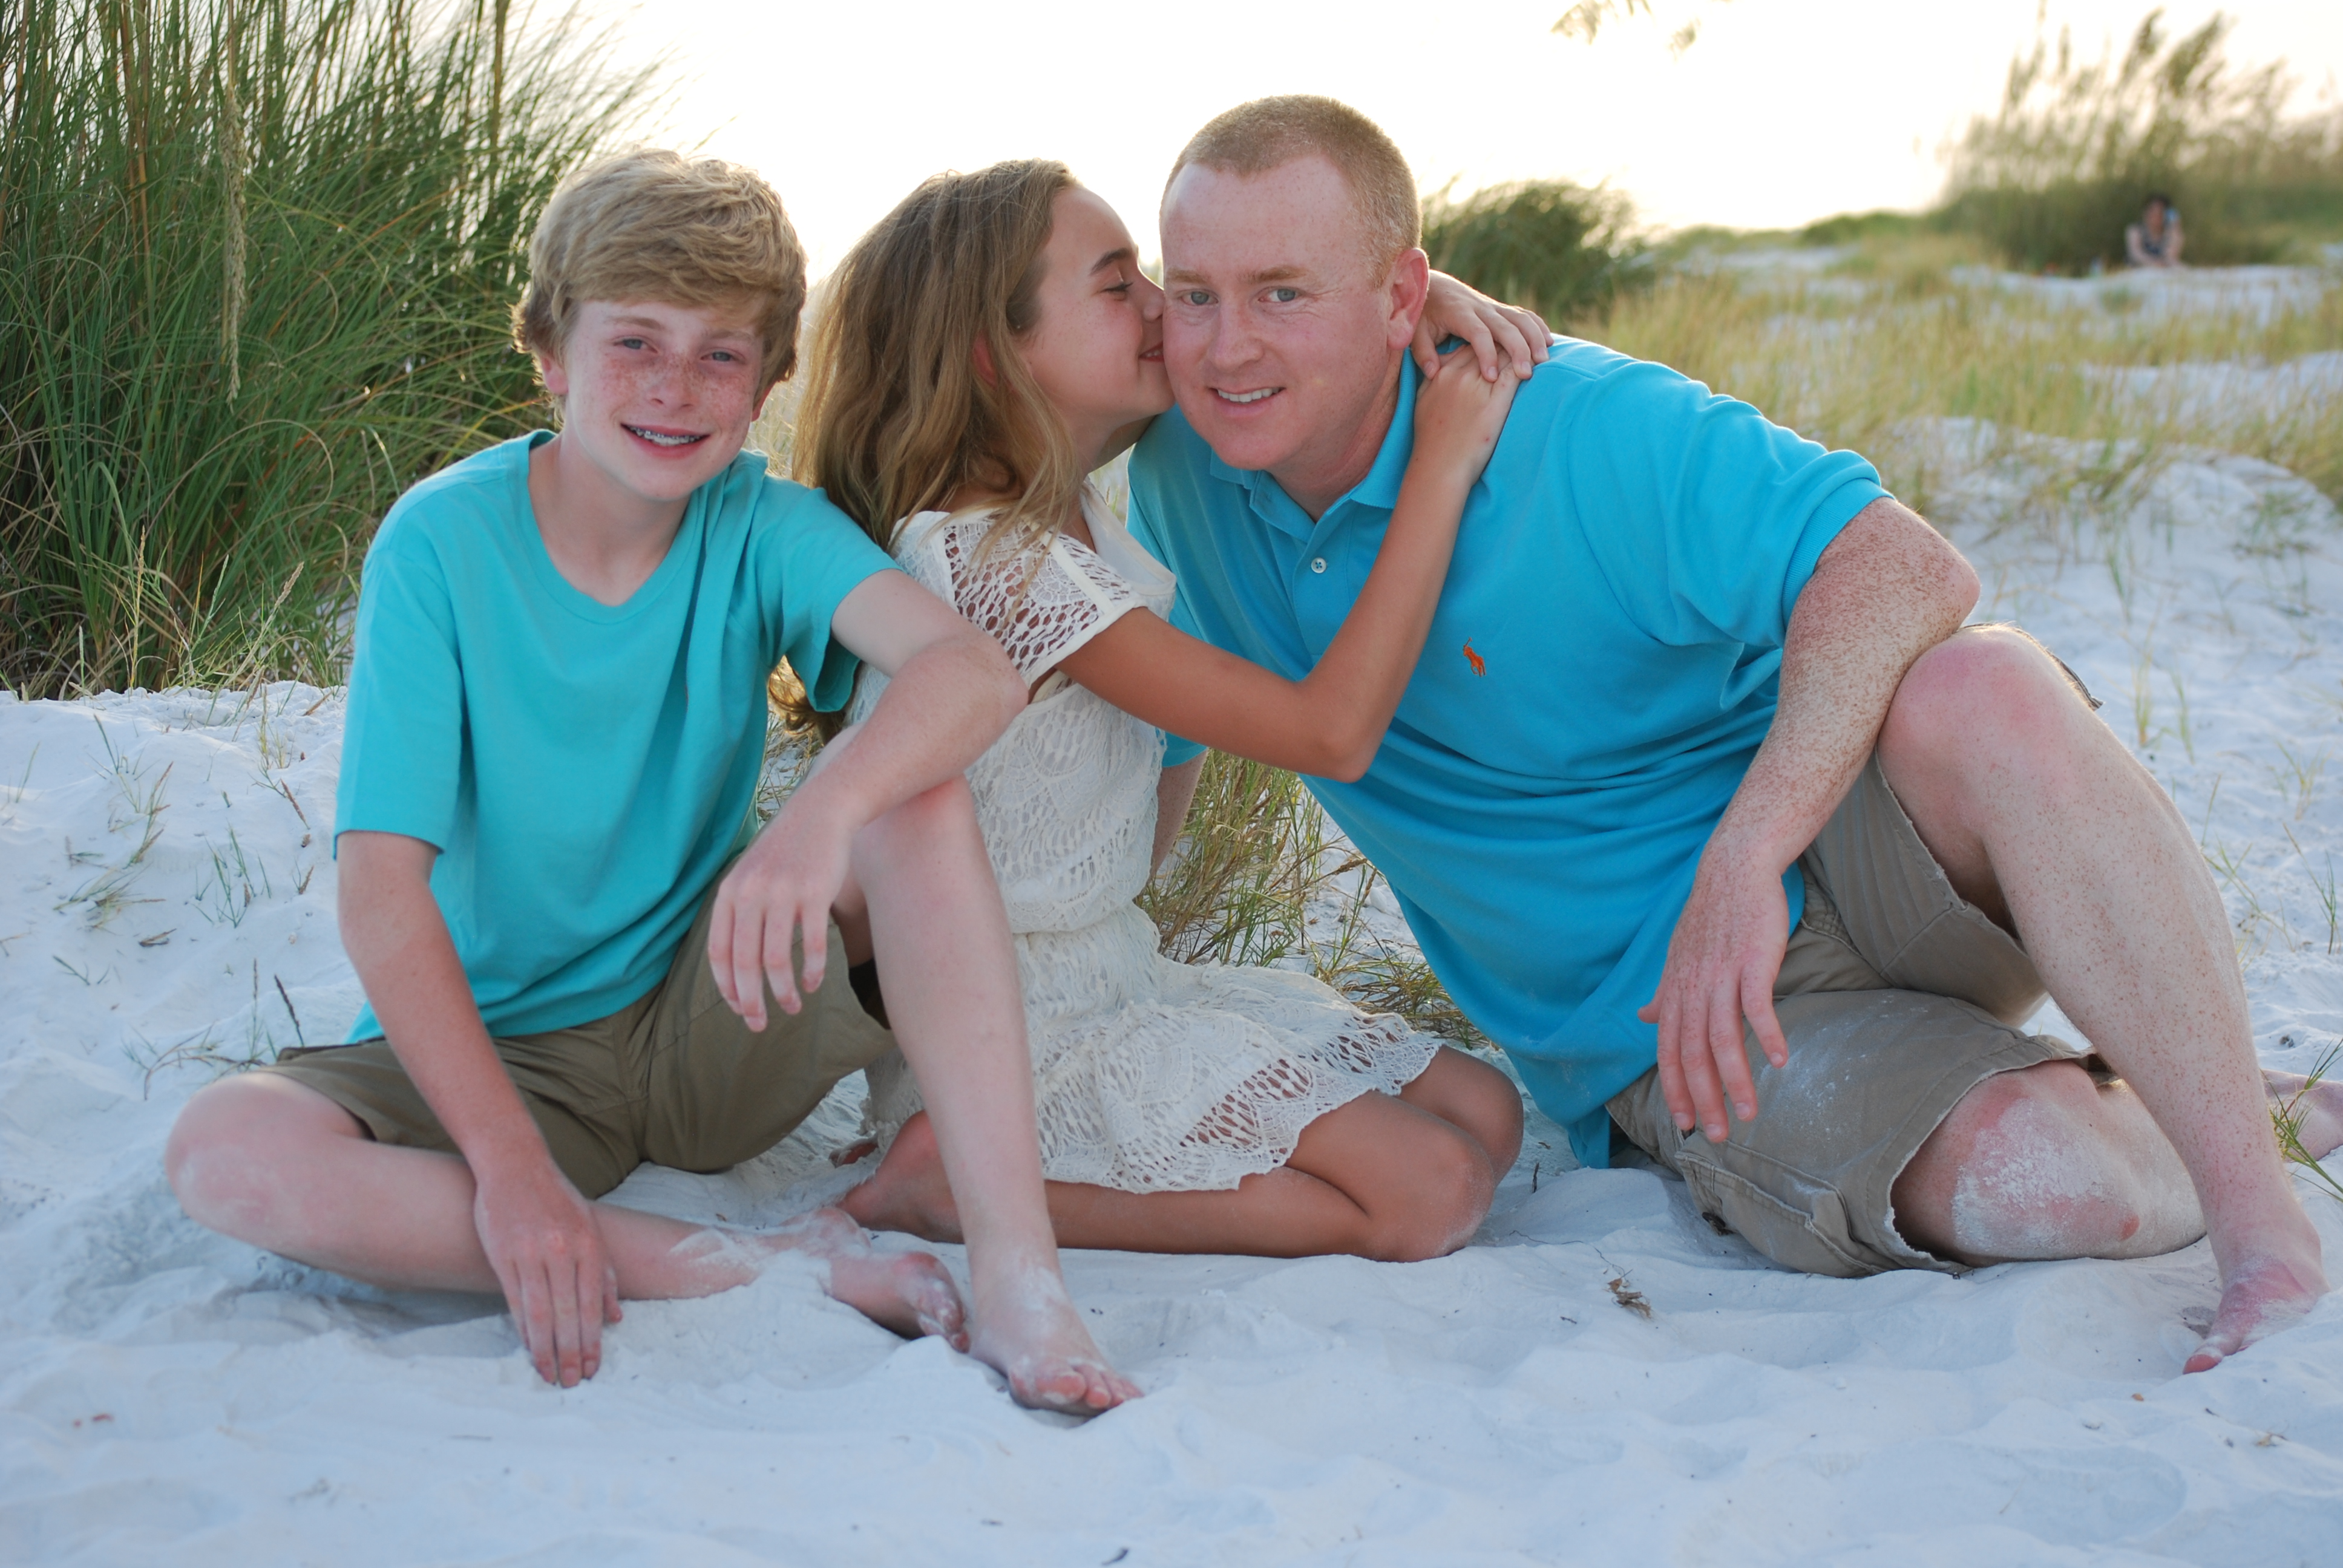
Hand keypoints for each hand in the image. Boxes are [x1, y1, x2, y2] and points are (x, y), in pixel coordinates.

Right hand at [472, 1156, 620, 1386]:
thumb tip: (616, 1317)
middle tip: (572, 1381)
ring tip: (550, 1374)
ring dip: (546, 1348)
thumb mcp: (591, 1228)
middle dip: (572, 1352)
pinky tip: (528, 1347)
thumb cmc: (556, 1198)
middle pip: (569, 1313)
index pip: (593, 1304)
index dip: (592, 1339)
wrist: (516, 1164)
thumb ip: (605, 1273)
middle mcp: (563, 1251)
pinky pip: (516, 1300)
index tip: (593, 1367)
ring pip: (541, 1312)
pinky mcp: (505, 1255)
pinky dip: (523, 1328)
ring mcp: (533, 1253)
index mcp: (589, 1245)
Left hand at [707, 788, 853, 1029]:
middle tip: (758, 1024)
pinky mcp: (815, 893)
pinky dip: (812, 971)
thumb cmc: (785, 852)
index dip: (727, 987)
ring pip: (777, 959)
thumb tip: (734, 965)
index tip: (738, 1009)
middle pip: (745, 962)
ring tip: (792, 1008)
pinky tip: (813, 984)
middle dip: (751, 1001)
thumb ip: (738, 911)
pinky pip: (812, 944)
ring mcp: (783, 893)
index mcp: (729, 893)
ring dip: (784, 992)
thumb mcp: (749, 875)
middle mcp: (751, 894)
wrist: (820, 812)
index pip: (719, 953)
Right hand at [1410, 335, 1521, 489]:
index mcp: (1442, 373)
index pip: (1469, 345)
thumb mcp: (1423, 402)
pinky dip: (1526, 364)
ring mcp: (1477, 387)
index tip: (1499, 345)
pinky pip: (1514, 373)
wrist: (1438, 466)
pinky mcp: (1495, 402)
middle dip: (1505, 341)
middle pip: (1487, 344)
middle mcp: (1459, 374)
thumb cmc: (1430, 441)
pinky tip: (1537, 361)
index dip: (1486, 343)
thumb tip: (1440, 371)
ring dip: (1520, 349)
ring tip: (1535, 348)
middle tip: (1524, 340)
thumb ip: (1433, 381)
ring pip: (1503, 354)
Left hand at [1416, 271, 1550, 383]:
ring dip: (1534, 337)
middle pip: (1505, 327)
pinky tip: (1549, 342)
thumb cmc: (1423, 314)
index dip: (1486, 354)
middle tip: (1526, 374)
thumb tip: (1433, 372)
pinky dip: (1538, 326)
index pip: (1477, 333)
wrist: (1433, 286)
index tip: (1491, 376)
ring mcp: (1492, 306)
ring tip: (1544, 360)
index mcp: (1459, 313)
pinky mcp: (1500, 308)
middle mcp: (1479, 308)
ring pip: (1520, 318)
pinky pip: (1523, 314)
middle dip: (1518, 350)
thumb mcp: (1415, 332)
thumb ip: (1423, 352)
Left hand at [1636, 858, 1792, 1143]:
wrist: (1734, 870)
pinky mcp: (1752, 961)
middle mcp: (1692, 989)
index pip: (1669, 1052)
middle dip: (1704, 1099)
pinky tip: (1779, 1062)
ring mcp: (1721, 976)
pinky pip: (1756, 1005)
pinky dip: (1766, 1035)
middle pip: (1693, 1054)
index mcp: (1675, 993)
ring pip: (1722, 1038)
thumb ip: (1663, 993)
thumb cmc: (1711, 917)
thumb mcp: (1677, 957)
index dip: (1675, 1089)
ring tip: (1750, 1113)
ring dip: (1735, 1081)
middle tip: (1718, 1135)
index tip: (1686, 1124)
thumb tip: (1644, 1018)